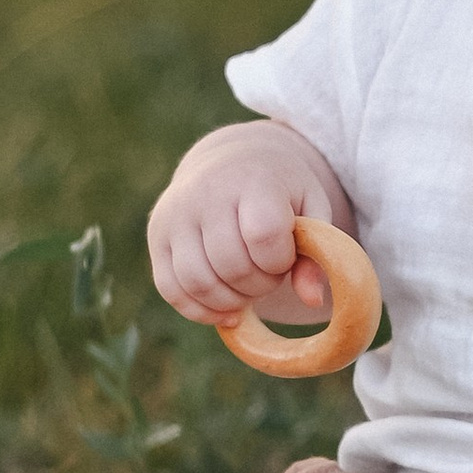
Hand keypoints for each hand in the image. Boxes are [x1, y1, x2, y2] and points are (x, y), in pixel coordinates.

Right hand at [146, 121, 344, 328]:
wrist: (233, 161)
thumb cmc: (280, 191)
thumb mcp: (311, 209)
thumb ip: (316, 254)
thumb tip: (312, 301)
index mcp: (252, 179)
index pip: (264, 235)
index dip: (280, 260)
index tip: (286, 254)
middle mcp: (205, 192)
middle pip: (232, 266)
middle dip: (260, 284)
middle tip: (269, 272)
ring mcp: (174, 214)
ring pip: (199, 283)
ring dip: (231, 301)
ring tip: (249, 288)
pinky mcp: (156, 235)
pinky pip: (171, 289)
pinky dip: (200, 310)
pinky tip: (226, 309)